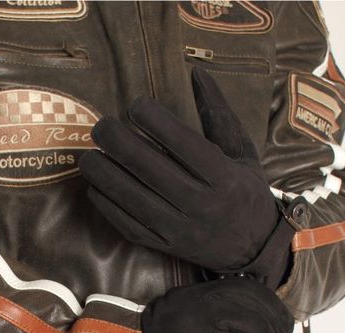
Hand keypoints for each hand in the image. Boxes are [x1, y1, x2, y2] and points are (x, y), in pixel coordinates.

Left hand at [79, 68, 293, 287]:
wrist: (255, 247)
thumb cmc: (247, 193)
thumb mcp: (242, 153)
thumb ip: (219, 114)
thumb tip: (196, 72)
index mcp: (225, 177)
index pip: (183, 143)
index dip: (153, 119)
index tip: (136, 106)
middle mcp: (203, 204)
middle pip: (151, 168)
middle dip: (118, 142)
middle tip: (101, 126)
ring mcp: (183, 229)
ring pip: (134, 199)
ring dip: (104, 174)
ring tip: (90, 155)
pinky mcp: (168, 246)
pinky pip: (131, 226)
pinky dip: (108, 207)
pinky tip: (96, 189)